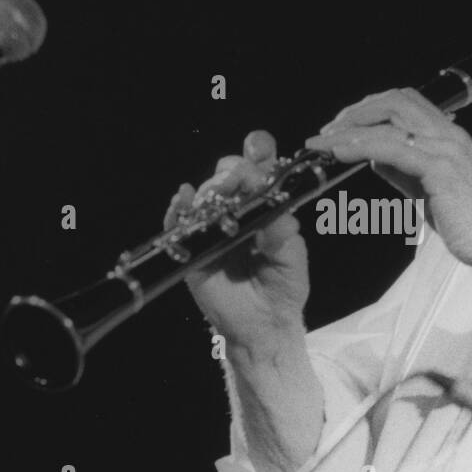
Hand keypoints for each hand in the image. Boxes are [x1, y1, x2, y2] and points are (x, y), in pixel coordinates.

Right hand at [164, 130, 309, 346]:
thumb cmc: (283, 289)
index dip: (257, 152)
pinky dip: (179, 209)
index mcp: (264, 208)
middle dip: (233, 170)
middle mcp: (236, 212)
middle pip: (228, 174)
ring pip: (205, 193)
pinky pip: (179, 223)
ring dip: (211, 188)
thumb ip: (284, 233)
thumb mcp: (292, 259)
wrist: (264, 326)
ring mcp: (212, 228)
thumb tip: (273, 206)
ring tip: (219, 195)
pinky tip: (184, 199)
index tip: (258, 145)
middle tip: (240, 180)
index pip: (258, 171)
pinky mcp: (192, 249)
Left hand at [304, 89, 471, 284]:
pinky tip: (340, 154)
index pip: (405, 101)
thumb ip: (403, 168)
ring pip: (389, 121)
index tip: (342, 125)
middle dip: (355, 111)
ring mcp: (446, 149)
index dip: (369, 106)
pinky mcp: (440, 170)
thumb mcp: (428, 188)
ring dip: (349, 129)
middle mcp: (449, 134)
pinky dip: (361, 146)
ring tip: (323, 143)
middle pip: (394, 100)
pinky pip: (392, 148)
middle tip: (326, 131)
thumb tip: (372, 155)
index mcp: (449, 134)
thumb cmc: (467, 223)